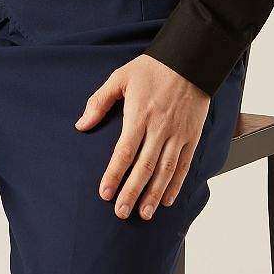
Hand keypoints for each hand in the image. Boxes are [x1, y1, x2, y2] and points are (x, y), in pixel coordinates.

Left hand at [74, 54, 210, 219]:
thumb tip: (81, 125)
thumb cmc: (152, 68)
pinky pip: (183, 164)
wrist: (190, 60)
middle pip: (144, 167)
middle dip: (132, 192)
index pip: (124, 151)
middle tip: (121, 212)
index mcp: (139, 114)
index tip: (105, 193)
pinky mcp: (192, 136)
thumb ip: (99, 102)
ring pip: (165, 170)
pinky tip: (167, 199)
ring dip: (154, 194)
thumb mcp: (121, 77)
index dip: (114, 174)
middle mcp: (159, 127)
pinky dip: (176, 184)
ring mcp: (178, 133)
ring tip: (144, 213)